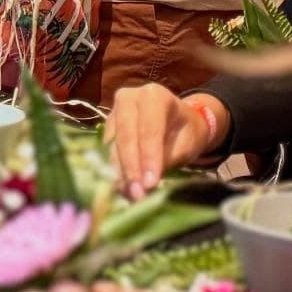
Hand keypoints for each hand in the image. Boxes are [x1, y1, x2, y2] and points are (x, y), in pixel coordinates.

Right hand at [107, 85, 227, 200]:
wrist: (177, 122)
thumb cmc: (185, 131)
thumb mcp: (186, 144)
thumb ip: (167, 158)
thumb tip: (147, 182)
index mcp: (154, 95)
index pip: (149, 129)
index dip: (149, 157)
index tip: (151, 183)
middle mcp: (128, 98)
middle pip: (126, 136)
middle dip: (131, 167)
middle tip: (138, 194)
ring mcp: (113, 111)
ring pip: (113, 145)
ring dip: (120, 172)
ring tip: (130, 195)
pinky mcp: (106, 127)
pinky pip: (107, 151)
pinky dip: (115, 170)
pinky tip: (122, 188)